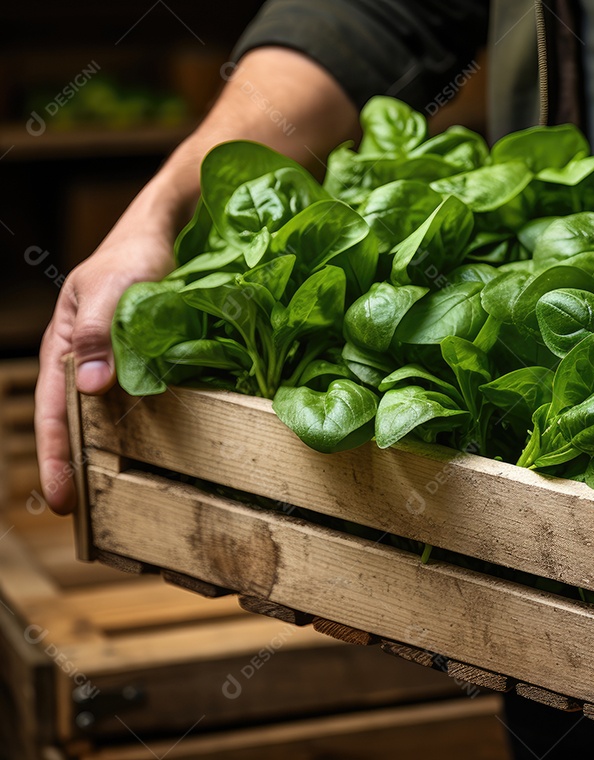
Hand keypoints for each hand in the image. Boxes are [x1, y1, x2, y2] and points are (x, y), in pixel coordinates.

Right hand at [35, 210, 175, 513]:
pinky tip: (150, 455)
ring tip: (114, 500)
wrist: (166, 232)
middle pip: (74, 424)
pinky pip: (137, 403)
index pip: (53, 411)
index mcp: (64, 346)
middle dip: (73, 470)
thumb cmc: (133, 254)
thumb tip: (89, 387)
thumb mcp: (111, 289)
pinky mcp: (147, 362)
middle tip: (82, 519)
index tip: (59, 500)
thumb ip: (97, 334)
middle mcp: (86, 360)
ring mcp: (115, 363)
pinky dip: (138, 431)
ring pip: (104, 418)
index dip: (55, 457)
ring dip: (105, 456)